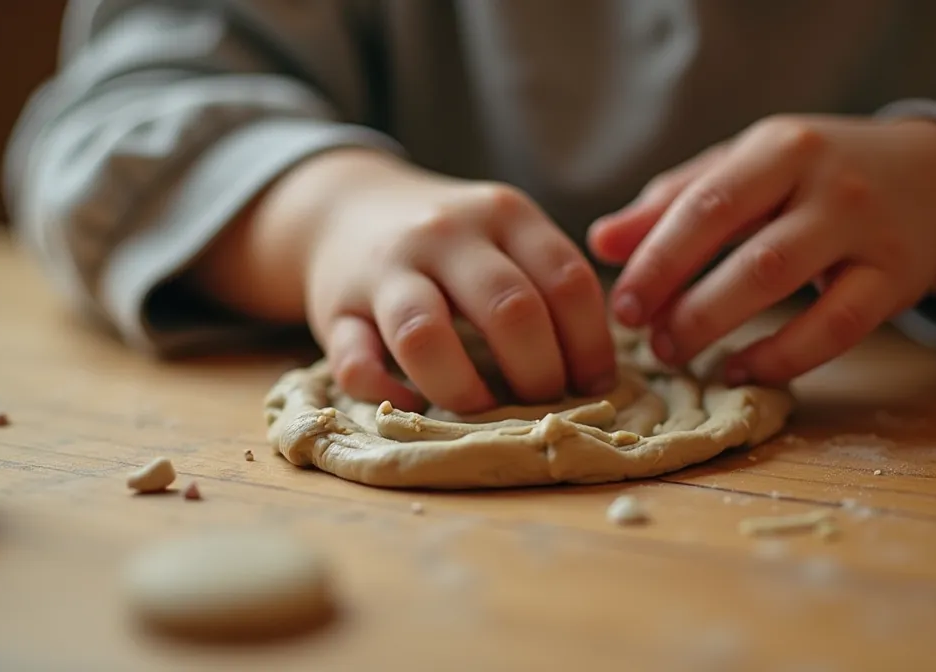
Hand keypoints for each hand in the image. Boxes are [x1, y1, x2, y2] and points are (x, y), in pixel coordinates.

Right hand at [303, 151, 616, 412]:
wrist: (344, 207)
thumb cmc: (450, 242)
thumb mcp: (505, 232)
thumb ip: (548, 280)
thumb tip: (602, 372)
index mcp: (504, 215)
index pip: (567, 281)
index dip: (591, 345)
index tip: (594, 385)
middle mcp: (445, 234)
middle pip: (509, 309)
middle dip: (539, 374)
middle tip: (543, 403)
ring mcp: (385, 269)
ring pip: (425, 335)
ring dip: (465, 391)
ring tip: (484, 413)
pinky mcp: (334, 310)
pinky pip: (356, 365)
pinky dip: (388, 396)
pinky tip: (416, 406)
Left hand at [587, 115, 935, 385]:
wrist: (934, 177)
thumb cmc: (812, 177)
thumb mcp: (745, 170)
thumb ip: (671, 202)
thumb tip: (601, 242)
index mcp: (780, 147)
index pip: (706, 203)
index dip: (658, 259)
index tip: (621, 305)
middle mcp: (829, 181)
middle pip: (745, 248)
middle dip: (685, 301)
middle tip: (646, 340)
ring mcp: (869, 230)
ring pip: (786, 283)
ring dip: (720, 326)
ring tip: (678, 353)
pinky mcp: (897, 279)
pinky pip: (837, 329)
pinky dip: (783, 357)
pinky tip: (740, 369)